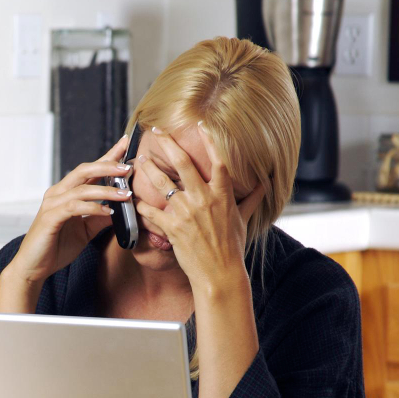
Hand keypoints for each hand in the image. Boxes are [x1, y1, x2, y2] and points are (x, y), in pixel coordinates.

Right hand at [5, 136, 132, 283]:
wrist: (33, 268)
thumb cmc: (56, 248)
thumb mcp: (85, 231)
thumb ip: (99, 218)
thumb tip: (120, 208)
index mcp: (66, 193)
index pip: (89, 170)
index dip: (107, 157)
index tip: (125, 144)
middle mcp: (57, 194)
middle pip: (84, 170)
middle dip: (107, 166)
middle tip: (128, 166)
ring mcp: (52, 204)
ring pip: (81, 188)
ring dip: (106, 190)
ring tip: (126, 194)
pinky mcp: (50, 218)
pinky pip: (74, 207)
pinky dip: (93, 207)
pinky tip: (108, 211)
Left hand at [134, 125, 264, 293]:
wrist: (219, 273)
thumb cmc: (232, 248)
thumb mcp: (243, 220)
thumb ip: (251, 200)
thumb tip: (265, 185)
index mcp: (222, 195)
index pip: (216, 161)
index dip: (209, 141)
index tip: (200, 125)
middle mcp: (203, 199)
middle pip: (183, 163)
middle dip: (168, 144)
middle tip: (158, 131)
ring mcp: (186, 212)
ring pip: (162, 183)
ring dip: (149, 169)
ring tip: (140, 160)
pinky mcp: (171, 227)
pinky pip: (151, 210)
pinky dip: (140, 204)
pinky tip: (133, 198)